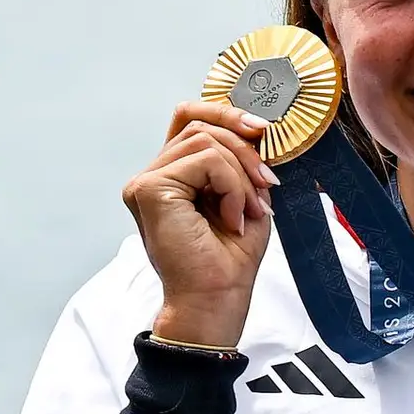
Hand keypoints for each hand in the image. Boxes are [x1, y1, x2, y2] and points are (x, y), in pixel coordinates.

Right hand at [124, 101, 281, 348]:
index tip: (262, 130)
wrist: (217, 300)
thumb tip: (258, 128)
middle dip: (244, 150)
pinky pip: (205, 160)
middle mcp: (153, 175)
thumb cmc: (228, 262)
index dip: (225, 112)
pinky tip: (232, 218)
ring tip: (249, 211)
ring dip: (241, 176)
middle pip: (200, 125)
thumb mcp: (246, 199)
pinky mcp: (149, 188)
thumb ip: (242, 162)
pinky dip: (231, 187)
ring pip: (206, 141)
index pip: (190, 118)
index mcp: (173, 175)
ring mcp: (146, 181)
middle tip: (267, 185)